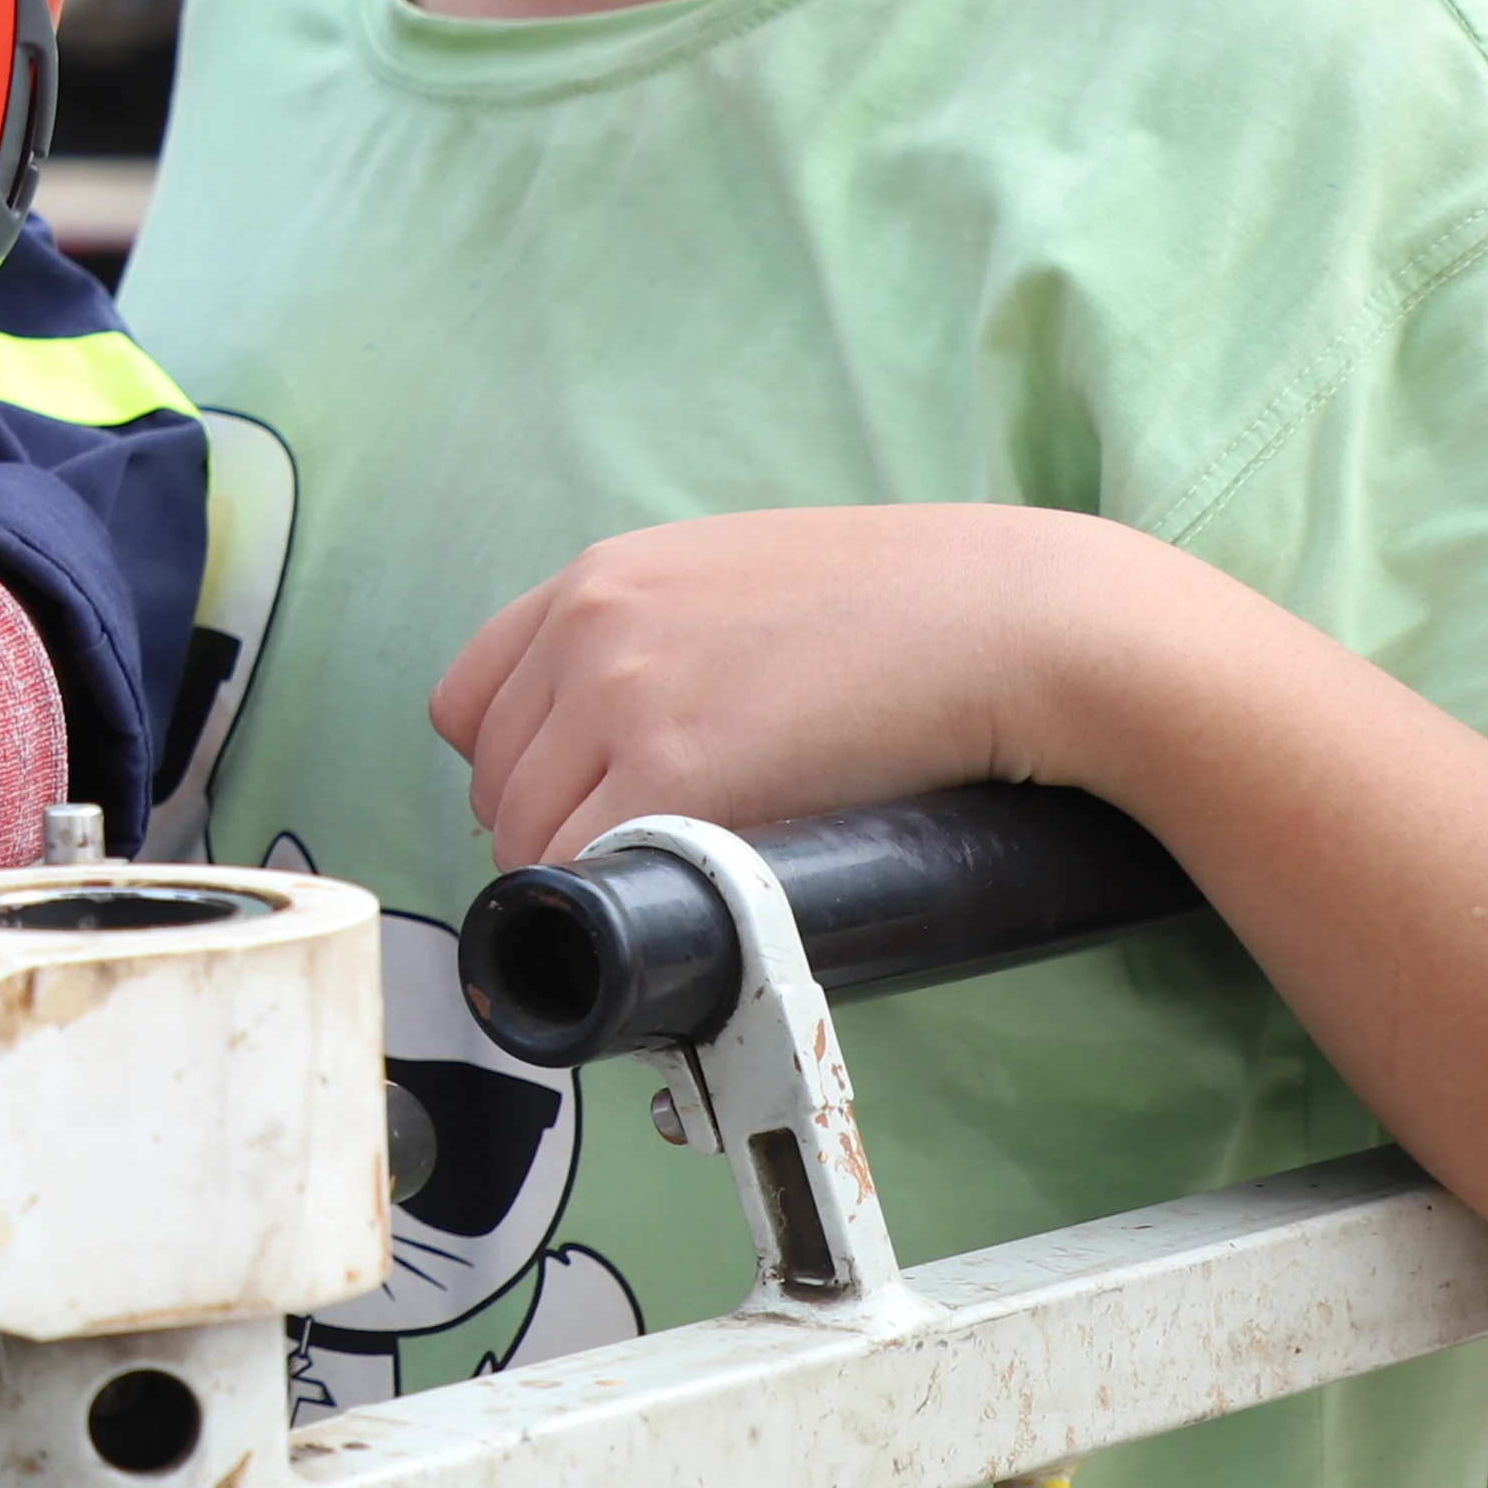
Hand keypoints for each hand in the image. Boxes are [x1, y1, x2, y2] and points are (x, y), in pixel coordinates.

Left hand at [432, 505, 1188, 867]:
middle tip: (643, 869)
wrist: (1017, 619)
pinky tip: (671, 910)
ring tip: (672, 890)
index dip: (518, 769)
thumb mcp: (743, 577)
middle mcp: (587, 627)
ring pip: (527, 842)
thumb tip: (620, 742)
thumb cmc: (909, 607)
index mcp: (597, 577)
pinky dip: (611, 910)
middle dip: (554, 836)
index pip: (470, 702)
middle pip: (494, 783)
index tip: (577, 804)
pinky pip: (580, 875)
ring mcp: (620, 697)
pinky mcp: (672, 772)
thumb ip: (663, 634)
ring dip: (585, 882)